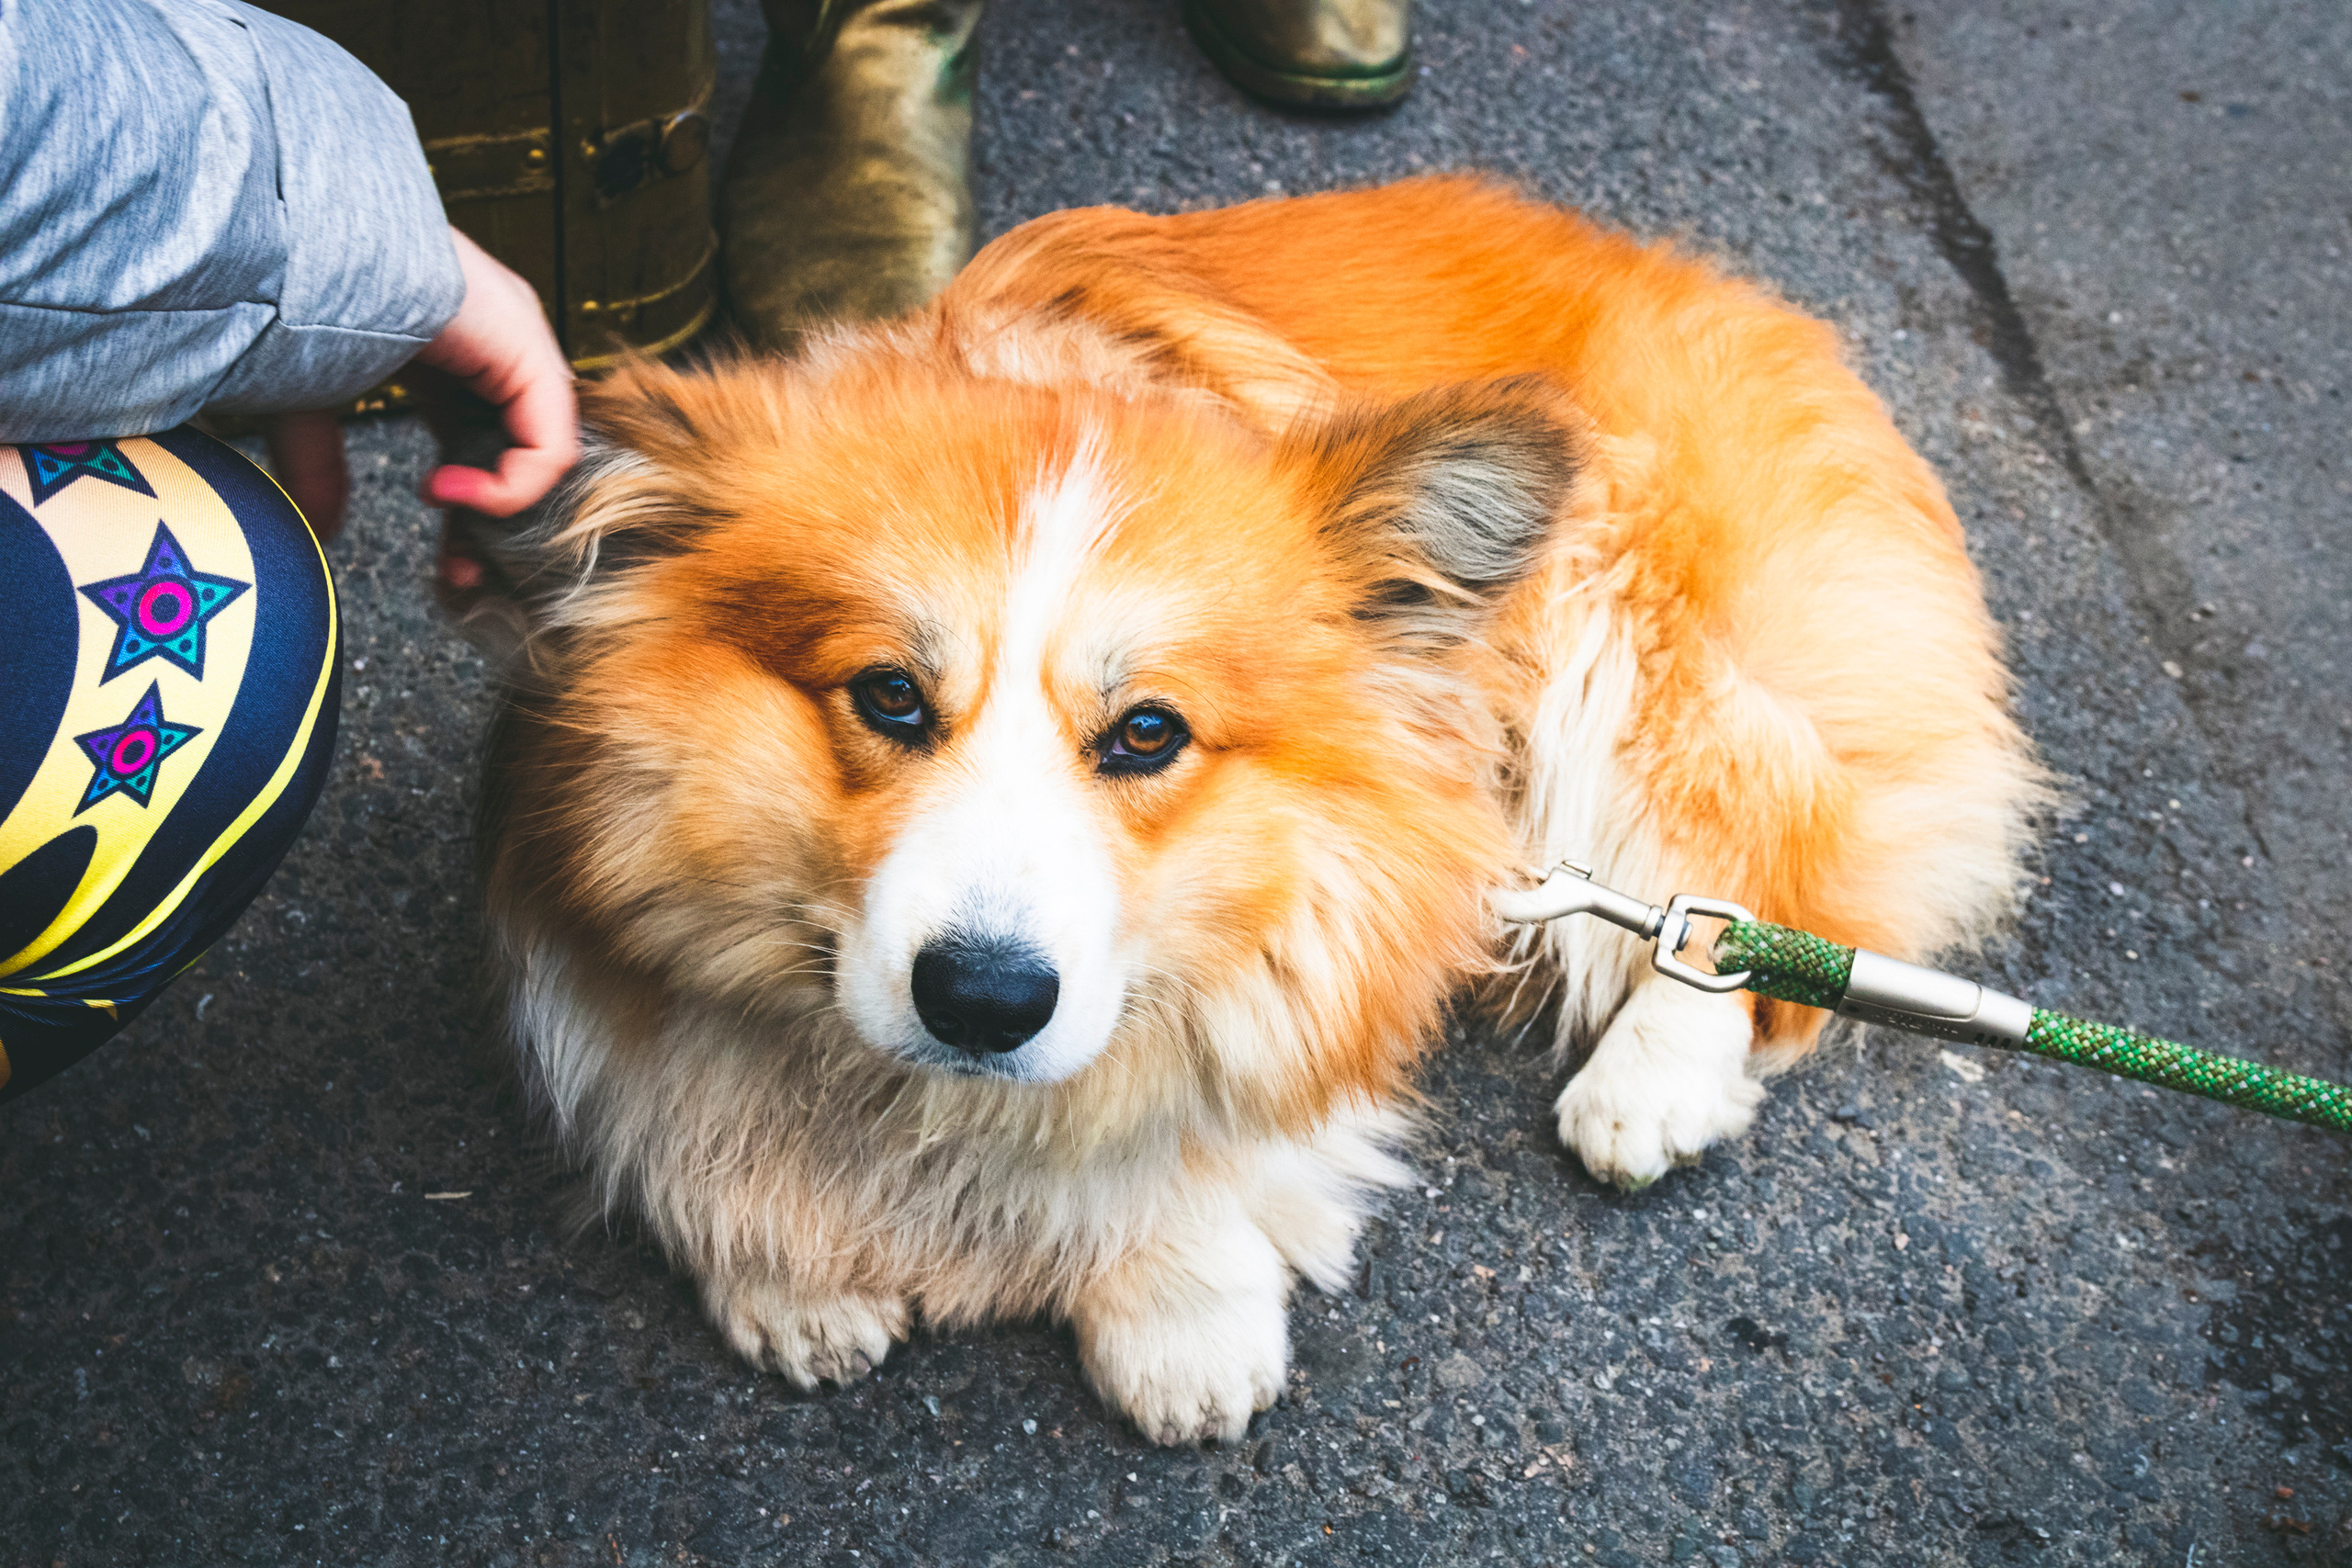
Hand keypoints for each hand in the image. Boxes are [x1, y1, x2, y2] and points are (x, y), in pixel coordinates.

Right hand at [259, 228, 576, 574]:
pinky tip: (458, 494)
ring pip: (542, 455)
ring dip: (505, 514)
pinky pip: (549, 442)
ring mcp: (520, 344)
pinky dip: (513, 484)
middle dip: (495, 530)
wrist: (293, 249)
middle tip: (462, 579)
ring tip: (453, 531)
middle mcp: (500, 345)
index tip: (443, 565)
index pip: (489, 445)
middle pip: (521, 457)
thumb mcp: (307, 401)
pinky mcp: (528, 350)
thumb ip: (321, 463)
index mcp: (456, 351)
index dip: (472, 512)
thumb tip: (322, 526)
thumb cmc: (291, 301)